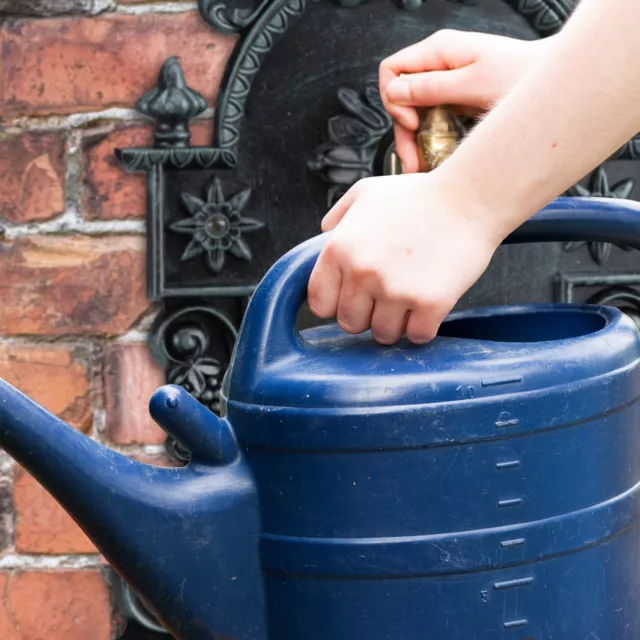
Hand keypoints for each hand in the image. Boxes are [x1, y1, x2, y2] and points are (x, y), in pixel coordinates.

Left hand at [307, 172, 506, 344]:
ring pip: (383, 335)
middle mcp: (362, 273)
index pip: (319, 303)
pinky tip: (428, 308)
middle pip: (350, 323)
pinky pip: (416, 337)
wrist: (469, 197)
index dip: (336, 304)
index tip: (352, 298)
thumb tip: (324, 235)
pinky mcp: (429, 303)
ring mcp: (395, 290)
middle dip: (367, 315)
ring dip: (395, 324)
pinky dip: (423, 328)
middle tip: (386, 298)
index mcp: (339, 249)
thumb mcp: (365, 193)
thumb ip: (338, 216)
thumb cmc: (418, 194)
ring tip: (408, 301)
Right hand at [379, 30, 550, 171]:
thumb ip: (431, 87)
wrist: (554, 82)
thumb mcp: (473, 83)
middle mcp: (439, 64)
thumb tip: (395, 91)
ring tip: (421, 166)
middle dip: (402, 131)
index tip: (411, 121)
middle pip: (399, 97)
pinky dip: (429, 140)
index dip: (393, 99)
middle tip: (413, 159)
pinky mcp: (455, 99)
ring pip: (412, 113)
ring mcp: (446, 82)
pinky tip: (434, 157)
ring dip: (413, 141)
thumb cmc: (522, 75)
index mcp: (440, 50)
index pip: (392, 70)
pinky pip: (430, 119)